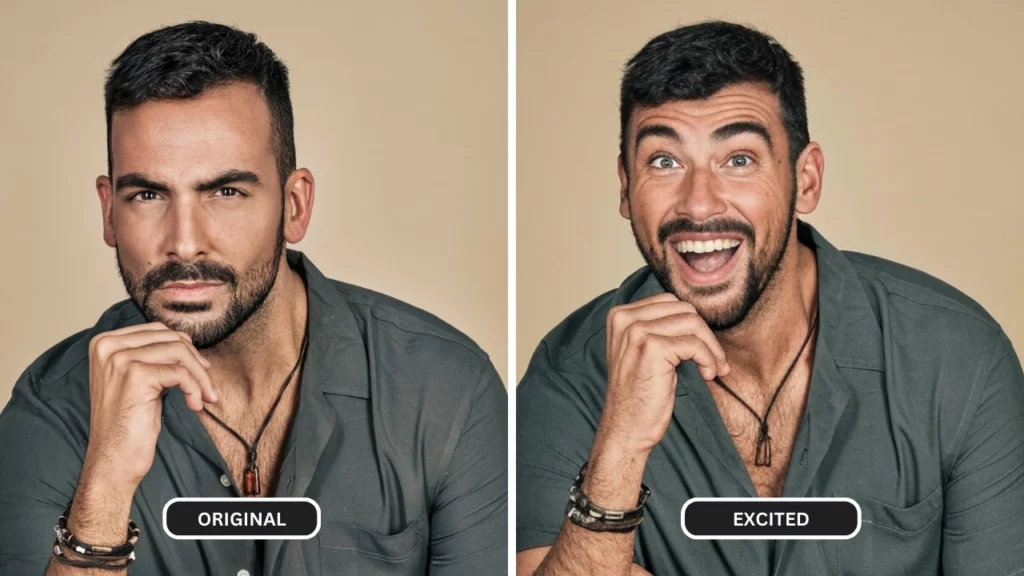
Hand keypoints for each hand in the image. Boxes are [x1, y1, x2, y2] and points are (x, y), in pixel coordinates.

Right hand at [83, 322, 217, 489]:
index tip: (199, 367)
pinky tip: (194, 405)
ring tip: (204, 396)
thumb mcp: (135, 380)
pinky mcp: (136, 376)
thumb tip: (184, 339)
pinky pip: (181, 373)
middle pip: (170, 339)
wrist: (113, 459)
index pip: (157, 330)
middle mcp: (107, 347)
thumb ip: (150, 356)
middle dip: (195, 361)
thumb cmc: (127, 422)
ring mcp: (120, 360)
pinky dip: (195, 388)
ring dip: (200, 376)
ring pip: (179, 353)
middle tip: (206, 385)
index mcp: (104, 343)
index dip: (184, 347)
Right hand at [599, 293, 729, 454]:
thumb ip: (655, 327)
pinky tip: (707, 374)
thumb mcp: (638, 352)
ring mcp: (637, 332)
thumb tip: (694, 313)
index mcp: (620, 316)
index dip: (692, 325)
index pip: (670, 302)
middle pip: (684, 309)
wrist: (626, 428)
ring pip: (694, 323)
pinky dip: (710, 360)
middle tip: (713, 360)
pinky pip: (696, 344)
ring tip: (711, 368)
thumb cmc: (637, 395)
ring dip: (712, 348)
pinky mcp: (652, 348)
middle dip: (705, 335)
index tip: (702, 348)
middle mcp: (625, 319)